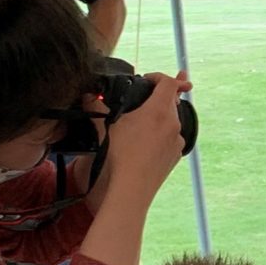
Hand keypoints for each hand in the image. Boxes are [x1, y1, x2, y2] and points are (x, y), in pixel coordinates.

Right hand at [100, 71, 189, 191]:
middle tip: (142, 101)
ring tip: (141, 124)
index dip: (158, 77)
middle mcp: (174, 124)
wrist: (132, 187)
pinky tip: (146, 142)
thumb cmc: (119, 156)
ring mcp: (178, 141)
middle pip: (171, 101)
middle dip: (158, 97)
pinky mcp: (177, 155)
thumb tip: (87, 96)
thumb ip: (96, 107)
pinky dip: (162, 134)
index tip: (147, 80)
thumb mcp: (105, 127)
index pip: (169, 83)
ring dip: (160, 117)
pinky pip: (172, 138)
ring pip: (172, 120)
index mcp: (159, 111)